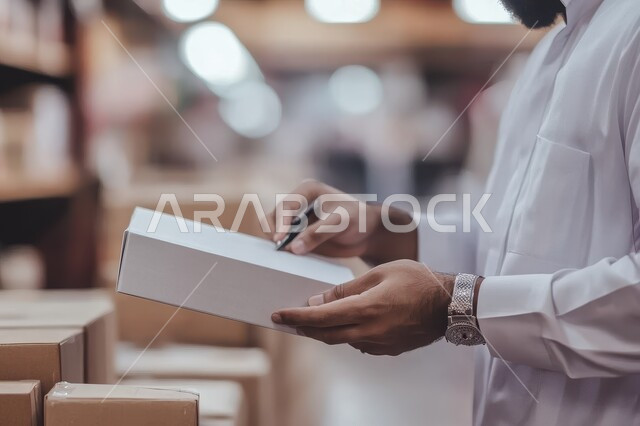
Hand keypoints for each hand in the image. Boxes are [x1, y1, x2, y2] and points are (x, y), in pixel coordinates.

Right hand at [267, 180, 416, 264]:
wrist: (368, 232)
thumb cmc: (357, 219)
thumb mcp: (340, 224)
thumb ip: (317, 233)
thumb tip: (293, 248)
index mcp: (306, 190)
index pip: (286, 205)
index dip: (280, 222)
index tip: (279, 240)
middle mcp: (297, 203)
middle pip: (274, 217)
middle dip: (275, 233)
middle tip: (279, 250)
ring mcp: (295, 220)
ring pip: (275, 231)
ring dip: (278, 244)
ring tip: (284, 257)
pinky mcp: (297, 235)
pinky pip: (284, 243)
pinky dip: (284, 251)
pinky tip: (290, 260)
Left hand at [271, 260, 454, 355]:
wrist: (451, 304)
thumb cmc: (418, 280)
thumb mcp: (379, 273)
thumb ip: (347, 288)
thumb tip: (319, 300)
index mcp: (365, 309)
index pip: (320, 317)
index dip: (296, 317)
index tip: (278, 315)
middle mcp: (369, 331)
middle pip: (326, 334)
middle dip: (304, 327)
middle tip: (289, 320)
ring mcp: (379, 343)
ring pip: (342, 340)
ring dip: (325, 330)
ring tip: (316, 318)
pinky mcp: (388, 349)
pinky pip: (359, 343)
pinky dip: (347, 334)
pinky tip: (347, 322)